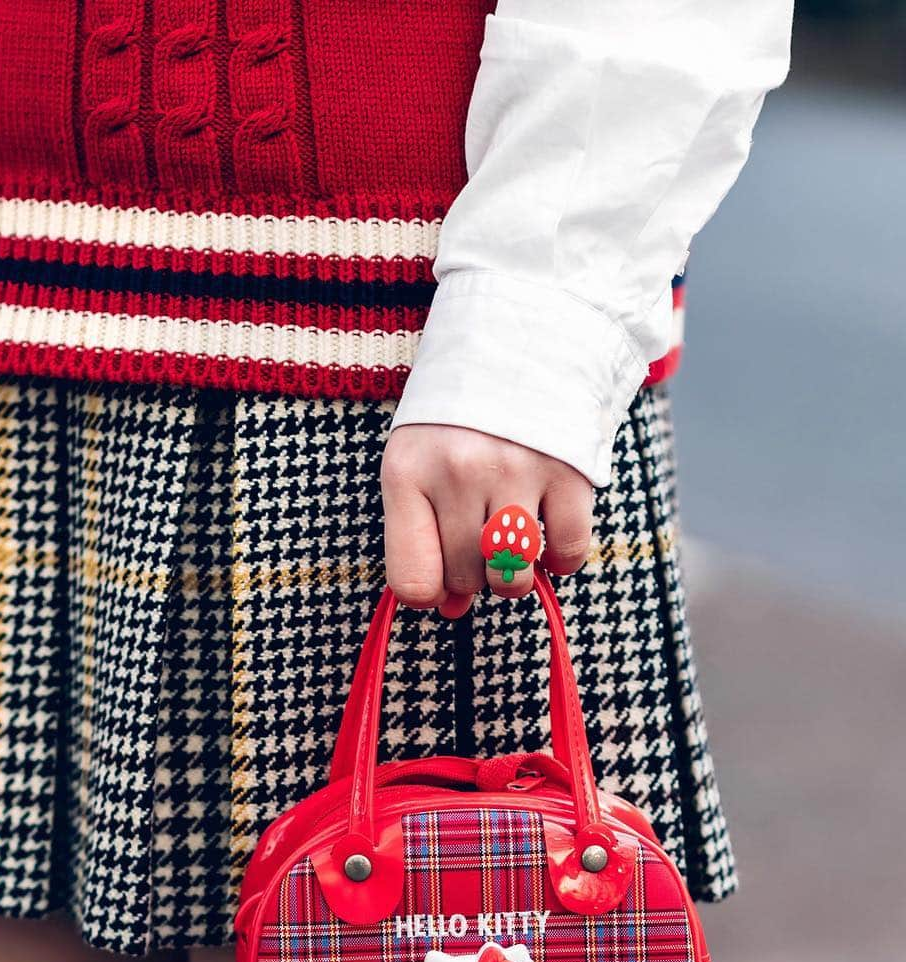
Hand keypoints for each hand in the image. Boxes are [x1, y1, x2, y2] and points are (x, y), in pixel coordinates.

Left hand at [381, 424, 593, 617]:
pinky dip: (562, 560)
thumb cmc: (457, 417)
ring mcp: (516, 470)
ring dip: (515, 575)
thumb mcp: (420, 462)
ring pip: (513, 575)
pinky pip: (567, 552)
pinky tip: (550, 535)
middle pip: (465, 579)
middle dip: (473, 576)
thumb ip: (424, 535)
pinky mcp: (569, 470)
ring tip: (512, 544)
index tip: (439, 578)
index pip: (411, 580)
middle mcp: (458, 472)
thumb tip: (450, 611)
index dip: (429, 591)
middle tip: (479, 542)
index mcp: (407, 472)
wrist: (520, 335)